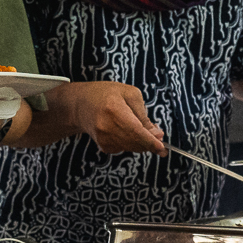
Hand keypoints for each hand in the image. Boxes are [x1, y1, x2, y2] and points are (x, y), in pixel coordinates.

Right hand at [46, 82, 165, 153]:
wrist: (81, 105)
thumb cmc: (106, 95)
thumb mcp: (129, 94)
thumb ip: (143, 114)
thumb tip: (156, 133)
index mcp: (113, 109)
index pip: (135, 131)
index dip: (150, 141)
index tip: (161, 148)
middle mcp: (106, 127)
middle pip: (135, 142)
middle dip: (150, 141)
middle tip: (158, 134)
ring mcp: (103, 139)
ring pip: (132, 147)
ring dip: (142, 142)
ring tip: (141, 128)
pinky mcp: (104, 146)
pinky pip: (126, 148)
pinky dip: (132, 142)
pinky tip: (127, 131)